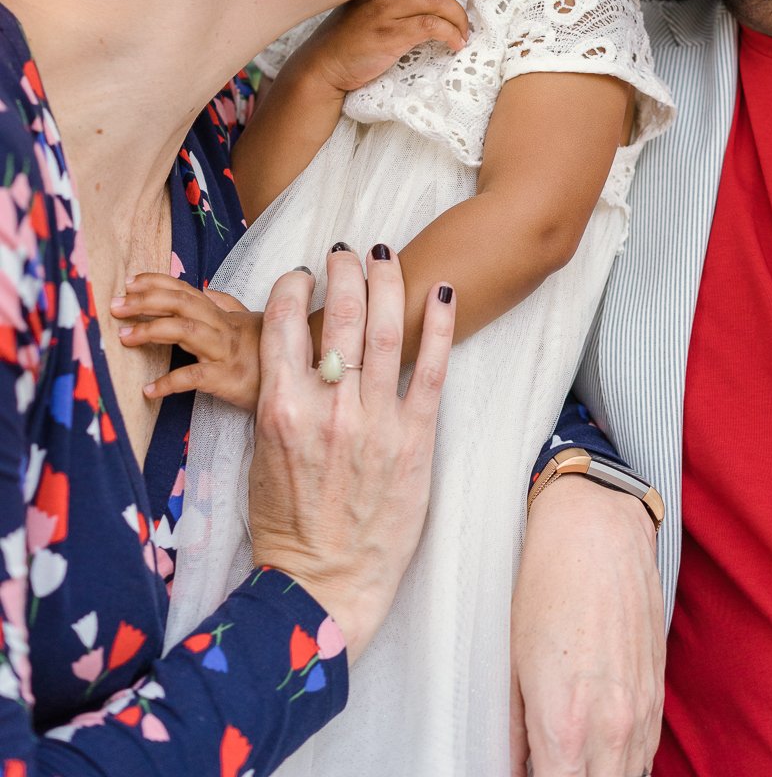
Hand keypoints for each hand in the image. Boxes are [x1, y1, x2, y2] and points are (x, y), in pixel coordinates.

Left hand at [111, 274, 262, 409]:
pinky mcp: (227, 379)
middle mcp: (221, 328)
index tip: (130, 282)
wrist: (299, 376)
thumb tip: (204, 290)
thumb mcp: (248, 323)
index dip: (157, 282)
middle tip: (115, 306)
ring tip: (124, 337)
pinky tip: (149, 389)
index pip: (186, 290)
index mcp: (222, 315)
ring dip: (152, 330)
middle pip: (181, 304)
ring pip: (186, 331)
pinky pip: (195, 377)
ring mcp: (224, 352)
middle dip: (146, 301)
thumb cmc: (269, 351)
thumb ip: (225, 305)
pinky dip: (170, 382)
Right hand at [249, 245, 454, 662]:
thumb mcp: (262, 455)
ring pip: (383, 330)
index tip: (301, 274)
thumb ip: (278, 401)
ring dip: (386, 281)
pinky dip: (440, 326)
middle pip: (337, 315)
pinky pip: (432, 369)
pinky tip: (444, 292)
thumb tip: (293, 356)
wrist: (323, 584)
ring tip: (386, 254)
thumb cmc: (288, 523)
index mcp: (280, 408)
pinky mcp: (414, 439)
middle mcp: (327, 407)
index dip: (292, 287)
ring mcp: (374, 421)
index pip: (283, 323)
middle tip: (347, 251)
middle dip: (343, 271)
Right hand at [299, 0, 502, 94]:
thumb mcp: (369, 8)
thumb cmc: (352, 38)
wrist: (324, 65)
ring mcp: (387, 10)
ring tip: (466, 34)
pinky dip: (449, 34)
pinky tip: (455, 44)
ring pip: (438, 0)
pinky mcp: (391, 33)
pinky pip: (431, 26)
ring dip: (460, 17)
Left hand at [510, 477, 664, 776]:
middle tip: (549, 761)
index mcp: (563, 727)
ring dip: (600, 773)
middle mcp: (609, 729)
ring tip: (574, 755)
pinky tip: (600, 745)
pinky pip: (646, 751)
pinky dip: (624, 759)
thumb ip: (517, 732)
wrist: (597, 531)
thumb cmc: (548, 584)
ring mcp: (639, 713)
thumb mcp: (514, 664)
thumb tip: (515, 766)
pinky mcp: (657, 693)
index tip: (531, 771)